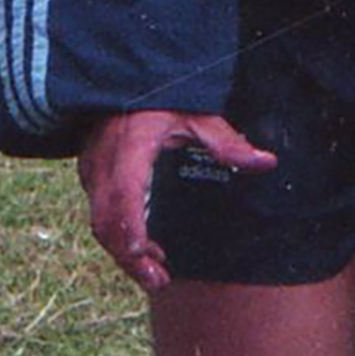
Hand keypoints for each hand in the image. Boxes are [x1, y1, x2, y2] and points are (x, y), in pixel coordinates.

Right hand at [75, 109, 276, 293]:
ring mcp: (91, 167)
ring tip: (157, 272)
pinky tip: (145, 246)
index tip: (144, 254)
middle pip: (106, 221)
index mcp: (129, 147)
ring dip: (124, 250)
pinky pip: (99, 212)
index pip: (123, 196)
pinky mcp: (89, 171)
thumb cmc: (164, 96)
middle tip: (159, 281)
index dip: (130, 229)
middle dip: (129, 256)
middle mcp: (104, 161)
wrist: (124, 75)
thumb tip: (265, 162)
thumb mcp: (197, 115)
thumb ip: (226, 143)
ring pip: (100, 222)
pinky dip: (119, 234)